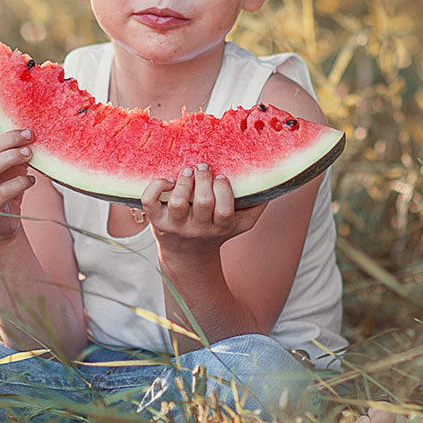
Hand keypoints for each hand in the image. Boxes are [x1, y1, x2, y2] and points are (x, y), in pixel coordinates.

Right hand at [0, 127, 35, 239]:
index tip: (25, 132)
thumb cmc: (5, 187)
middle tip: (30, 137)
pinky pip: (2, 191)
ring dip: (11, 158)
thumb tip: (28, 132)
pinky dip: (19, 182)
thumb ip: (12, 150)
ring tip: (29, 154)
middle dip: (9, 140)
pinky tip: (30, 180)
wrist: (2, 223)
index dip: (4, 132)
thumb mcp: (7, 166)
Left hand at [140, 165, 264, 255]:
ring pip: (177, 202)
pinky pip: (149, 201)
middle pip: (203, 203)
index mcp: (220, 227)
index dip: (223, 190)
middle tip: (204, 168)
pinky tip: (167, 181)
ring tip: (187, 172)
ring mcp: (174, 226)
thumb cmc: (216, 230)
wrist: (187, 254)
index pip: (224, 210)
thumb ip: (257, 205)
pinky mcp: (155, 221)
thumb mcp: (241, 223)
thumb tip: (273, 179)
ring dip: (183, 182)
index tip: (221, 177)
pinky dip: (156, 186)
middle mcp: (197, 228)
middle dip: (204, 179)